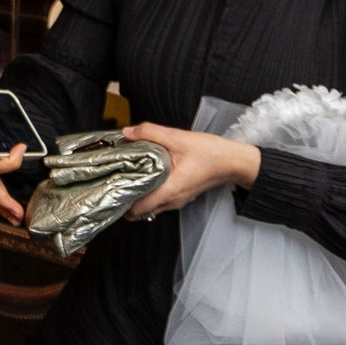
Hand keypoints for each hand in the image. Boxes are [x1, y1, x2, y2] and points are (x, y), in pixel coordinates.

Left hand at [123, 124, 261, 217]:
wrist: (233, 162)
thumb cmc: (210, 152)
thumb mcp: (178, 137)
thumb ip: (150, 133)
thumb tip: (127, 132)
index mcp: (170, 190)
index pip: (138, 209)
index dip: (122, 201)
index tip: (111, 187)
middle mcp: (172, 201)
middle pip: (141, 211)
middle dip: (126, 200)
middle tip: (115, 181)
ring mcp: (178, 200)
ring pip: (151, 207)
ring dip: (139, 196)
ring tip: (128, 177)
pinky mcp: (182, 195)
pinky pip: (161, 201)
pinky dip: (150, 193)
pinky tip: (146, 176)